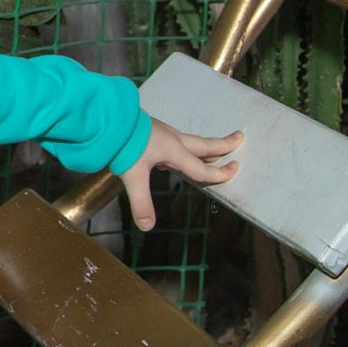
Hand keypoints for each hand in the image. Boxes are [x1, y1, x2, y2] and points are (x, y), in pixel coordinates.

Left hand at [116, 118, 241, 231]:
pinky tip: (177, 151)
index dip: (217, 173)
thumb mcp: (132, 176)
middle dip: (222, 144)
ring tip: (214, 149)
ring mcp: (162, 132)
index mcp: (174, 151)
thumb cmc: (123, 145)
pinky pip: (176, 139)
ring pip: (190, 140)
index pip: (201, 168)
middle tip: (240, 138)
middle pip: (203, 144)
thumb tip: (147, 227)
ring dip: (205, 145)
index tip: (234, 171)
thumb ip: (141, 202)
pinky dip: (185, 145)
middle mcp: (173, 139)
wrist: (107, 119)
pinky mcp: (152, 128)